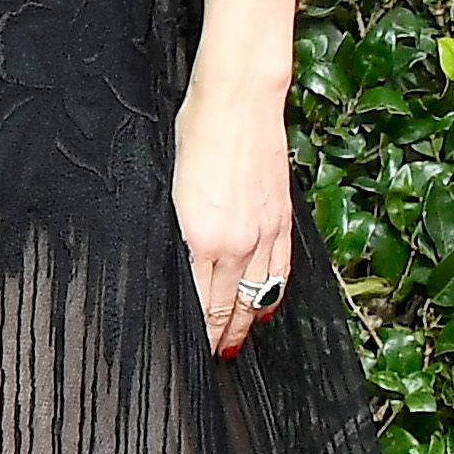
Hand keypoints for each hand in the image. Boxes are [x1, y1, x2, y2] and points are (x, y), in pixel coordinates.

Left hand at [173, 88, 293, 357]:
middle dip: (222, 334)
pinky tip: (266, 305)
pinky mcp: (283, 218)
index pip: (201, 301)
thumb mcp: (170, 185)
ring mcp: (265, 231)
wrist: (238, 100)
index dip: (200, 330)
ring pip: (259, 293)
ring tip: (236, 340)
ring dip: (247, 319)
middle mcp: (238, 242)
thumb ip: (179, 230)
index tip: (194, 348)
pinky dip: (273, 293)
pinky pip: (281, 269)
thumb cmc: (196, 133)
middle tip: (214, 354)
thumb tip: (180, 259)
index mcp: (202, 236)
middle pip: (231, 305)